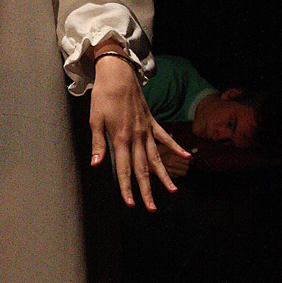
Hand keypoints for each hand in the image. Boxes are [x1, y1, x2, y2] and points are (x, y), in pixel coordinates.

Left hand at [89, 54, 192, 210]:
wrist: (117, 74)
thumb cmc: (103, 97)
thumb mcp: (95, 120)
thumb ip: (98, 144)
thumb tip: (96, 164)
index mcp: (120, 138)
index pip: (123, 169)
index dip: (126, 188)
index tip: (131, 203)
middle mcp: (136, 137)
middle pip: (142, 169)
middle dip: (147, 190)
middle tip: (152, 208)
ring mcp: (146, 130)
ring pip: (156, 158)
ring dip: (163, 176)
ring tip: (173, 191)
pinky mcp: (152, 121)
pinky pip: (165, 138)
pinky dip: (176, 148)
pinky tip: (186, 157)